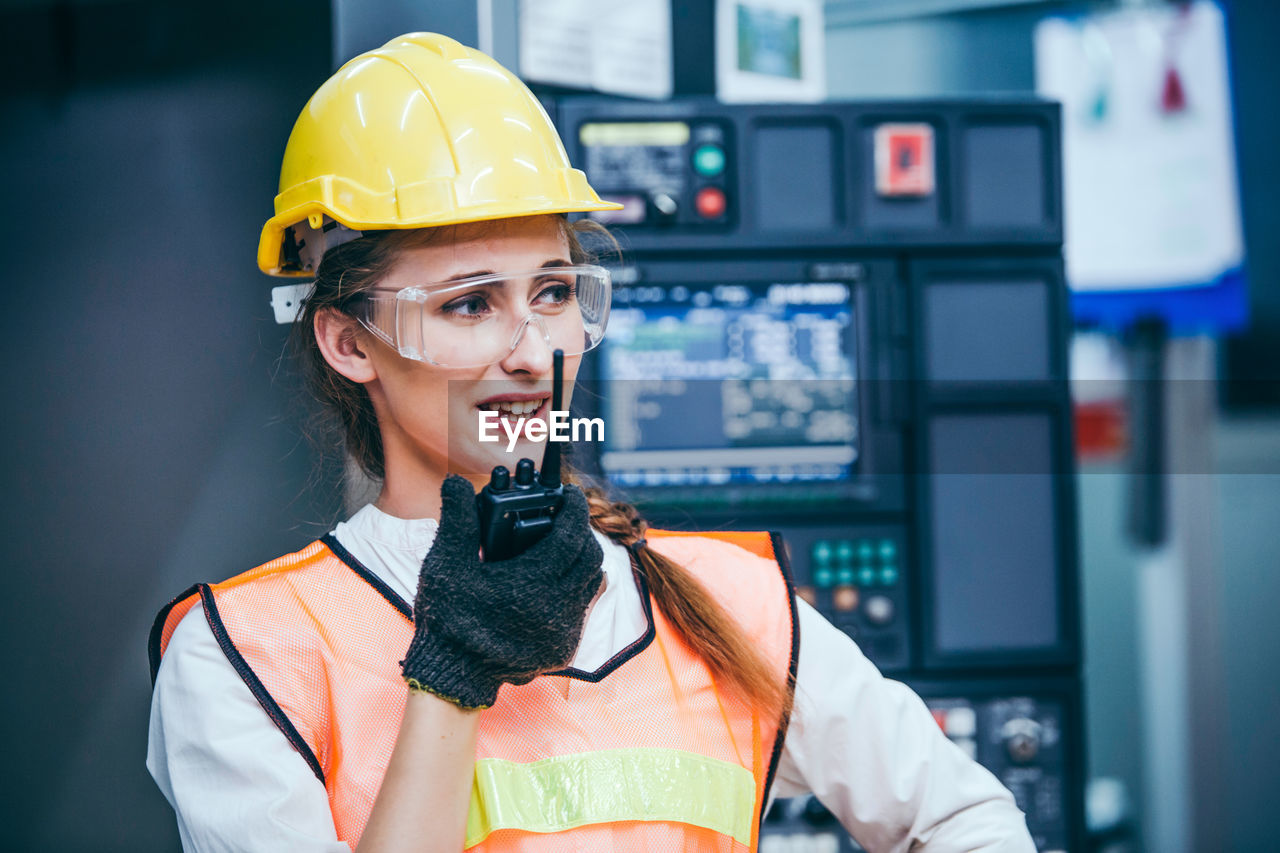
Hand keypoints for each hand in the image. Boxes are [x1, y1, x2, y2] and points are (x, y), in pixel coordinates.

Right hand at [400, 475, 604, 708]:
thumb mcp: (447, 563)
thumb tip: (456, 481)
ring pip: (591, 582)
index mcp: (532, 583)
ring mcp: (564, 631)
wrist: (452, 675)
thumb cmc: (448, 617)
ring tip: (561, 545)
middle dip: (581, 531)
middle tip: (564, 516)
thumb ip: (457, 518)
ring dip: (582, 560)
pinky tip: (556, 579)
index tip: (570, 493)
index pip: (573, 534)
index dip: (575, 509)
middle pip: (589, 556)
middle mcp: (557, 607)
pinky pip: (583, 609)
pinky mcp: (564, 648)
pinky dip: (576, 588)